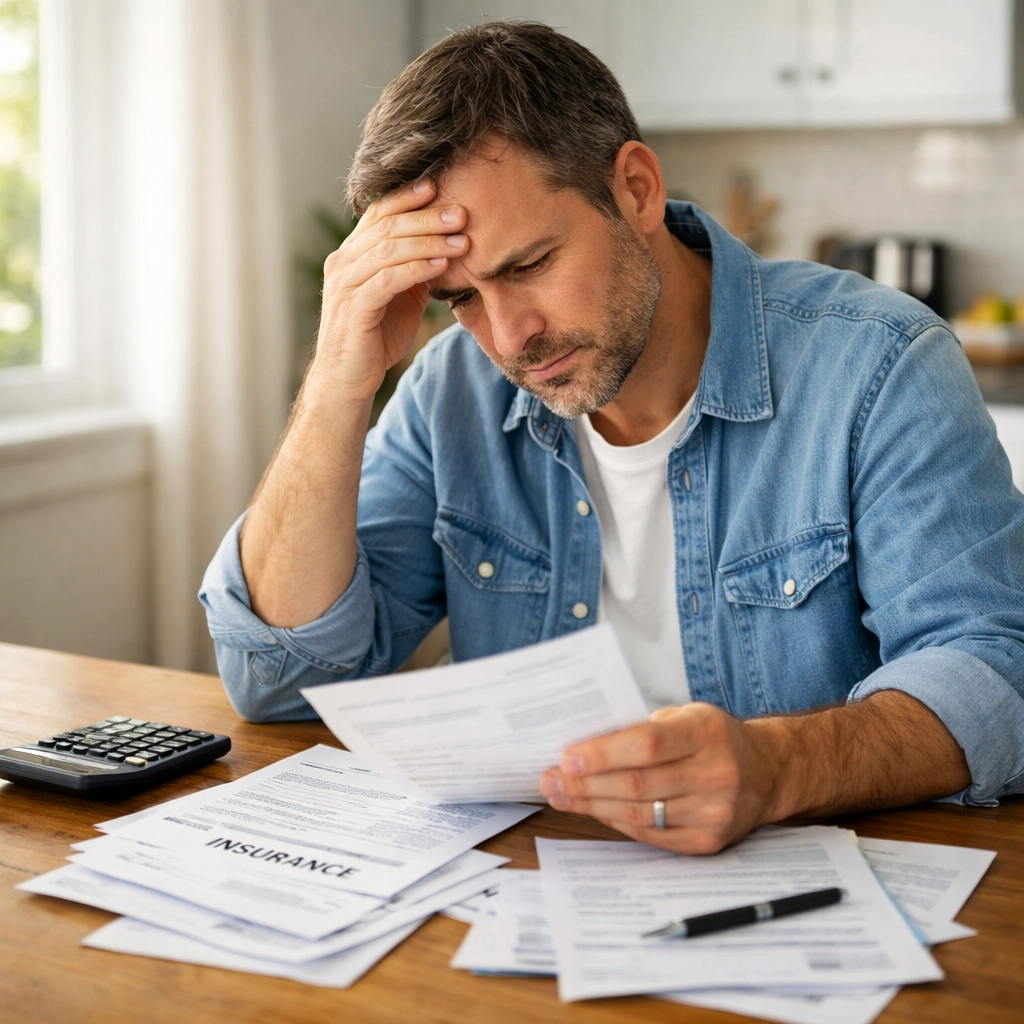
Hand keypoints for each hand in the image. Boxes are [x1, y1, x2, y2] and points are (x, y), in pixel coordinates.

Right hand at [305, 179, 468, 402]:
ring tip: (462, 239)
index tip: (439, 186)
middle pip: (387, 226)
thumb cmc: (375, 337)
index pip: (378, 213)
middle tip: (462, 213)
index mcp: (351, 255)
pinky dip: (416, 269)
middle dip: (427, 217)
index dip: (407, 197)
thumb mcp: (400, 296)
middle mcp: (342, 263)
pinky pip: (387, 280)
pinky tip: (442, 265)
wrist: (348, 379)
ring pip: (388, 250)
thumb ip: (414, 269)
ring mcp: (344, 285)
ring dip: (428, 241)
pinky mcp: (353, 309)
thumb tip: (447, 245)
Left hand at [537, 703, 785, 854]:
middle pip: (636, 784)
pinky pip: (651, 835)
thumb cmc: (713, 738)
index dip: (602, 754)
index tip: (566, 758)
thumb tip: (584, 746)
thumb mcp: (686, 715)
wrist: (766, 772)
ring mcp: (714, 812)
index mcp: (706, 732)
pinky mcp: (709, 841)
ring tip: (561, 795)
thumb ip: (644, 728)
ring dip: (592, 806)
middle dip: (584, 784)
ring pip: (638, 813)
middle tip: (549, 780)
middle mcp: (715, 773)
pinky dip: (617, 822)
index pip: (646, 745)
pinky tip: (594, 810)